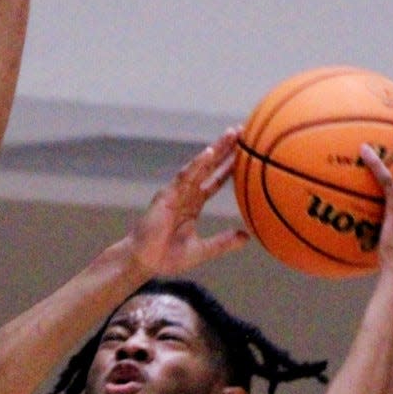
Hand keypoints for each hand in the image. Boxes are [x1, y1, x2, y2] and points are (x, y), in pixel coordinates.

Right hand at [128, 128, 249, 274]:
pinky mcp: (166, 195)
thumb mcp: (203, 250)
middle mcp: (185, 195)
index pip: (215, 181)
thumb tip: (248, 237)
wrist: (144, 262)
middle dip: (225, 150)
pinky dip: (197, 164)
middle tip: (243, 131)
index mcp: (192, 205)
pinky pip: (184, 176)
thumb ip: (224, 242)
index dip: (228, 167)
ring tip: (232, 133)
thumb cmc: (167, 258)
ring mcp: (175, 193)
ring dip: (216, 149)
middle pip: (208, 167)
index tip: (246, 154)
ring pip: (199, 166)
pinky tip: (210, 152)